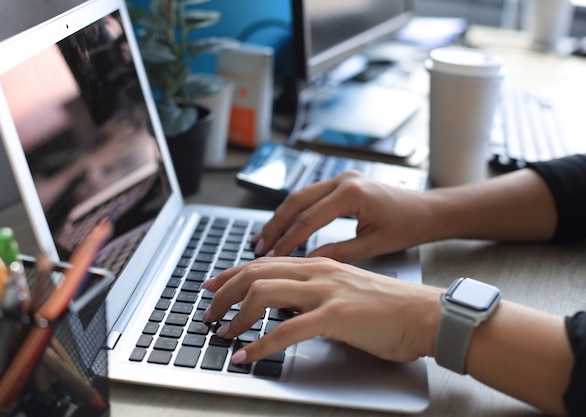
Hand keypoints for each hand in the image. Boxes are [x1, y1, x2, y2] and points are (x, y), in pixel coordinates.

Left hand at [202, 256, 441, 364]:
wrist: (427, 315)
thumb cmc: (392, 308)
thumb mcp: (347, 292)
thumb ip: (318, 295)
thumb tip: (291, 310)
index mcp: (320, 265)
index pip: (266, 263)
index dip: (233, 274)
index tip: (214, 285)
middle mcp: (319, 272)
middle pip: (256, 273)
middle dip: (224, 292)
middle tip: (208, 310)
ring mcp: (326, 292)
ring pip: (264, 293)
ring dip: (236, 315)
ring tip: (222, 332)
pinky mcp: (336, 316)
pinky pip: (287, 330)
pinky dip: (261, 344)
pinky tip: (248, 355)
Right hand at [252, 171, 432, 262]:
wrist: (427, 210)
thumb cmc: (408, 226)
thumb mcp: (373, 245)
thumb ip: (339, 252)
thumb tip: (308, 262)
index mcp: (352, 193)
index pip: (309, 219)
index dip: (288, 239)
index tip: (273, 256)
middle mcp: (343, 180)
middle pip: (296, 202)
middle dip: (275, 226)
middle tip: (259, 247)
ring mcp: (341, 178)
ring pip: (299, 197)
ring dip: (280, 218)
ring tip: (264, 239)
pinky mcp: (341, 183)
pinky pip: (310, 196)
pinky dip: (294, 213)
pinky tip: (283, 226)